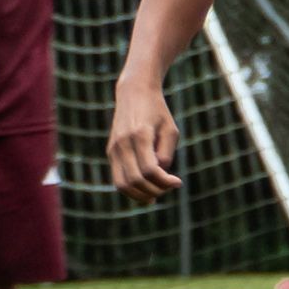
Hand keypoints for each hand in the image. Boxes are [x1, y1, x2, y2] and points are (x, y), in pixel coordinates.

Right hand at [107, 80, 180, 200]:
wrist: (134, 92)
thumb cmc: (158, 111)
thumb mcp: (170, 130)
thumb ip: (166, 155)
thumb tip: (159, 177)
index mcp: (140, 135)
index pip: (150, 170)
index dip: (165, 182)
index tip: (178, 182)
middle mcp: (123, 143)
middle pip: (135, 180)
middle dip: (154, 190)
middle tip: (168, 188)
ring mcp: (113, 148)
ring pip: (122, 184)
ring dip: (140, 195)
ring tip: (156, 194)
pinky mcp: (110, 151)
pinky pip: (118, 178)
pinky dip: (131, 189)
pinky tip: (145, 190)